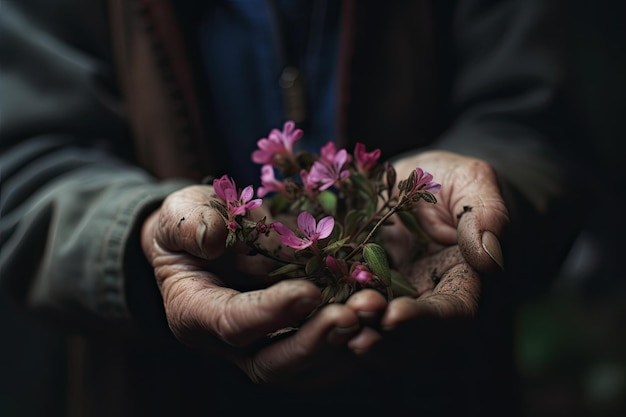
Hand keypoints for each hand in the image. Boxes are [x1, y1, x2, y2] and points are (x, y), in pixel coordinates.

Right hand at [141, 185, 361, 388]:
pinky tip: (377, 316)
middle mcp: (228, 342)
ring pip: (304, 370)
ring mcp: (261, 345)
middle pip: (271, 364)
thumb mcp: (181, 212)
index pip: (232, 323)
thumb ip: (191, 223)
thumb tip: (215, 238)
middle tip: (352, 316)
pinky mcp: (290, 339)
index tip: (309, 291)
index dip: (271, 311)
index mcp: (194, 312)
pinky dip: (352, 343)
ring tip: (373, 313)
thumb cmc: (191, 223)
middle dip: (314, 342)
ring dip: (341, 346)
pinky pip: (324, 358)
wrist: (209, 236)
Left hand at [342, 151, 507, 366]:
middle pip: (408, 336)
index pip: (450, 313)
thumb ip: (486, 215)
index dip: (424, 320)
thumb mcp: (473, 183)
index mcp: (459, 280)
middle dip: (381, 339)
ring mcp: (388, 295)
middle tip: (354, 333)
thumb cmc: (451, 178)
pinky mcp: (356, 284)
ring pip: (374, 331)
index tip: (394, 315)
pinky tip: (307, 310)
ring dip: (353, 333)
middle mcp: (423, 297)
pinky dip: (329, 313)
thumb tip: (489, 257)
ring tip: (330, 327)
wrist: (412, 178)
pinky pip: (343, 306)